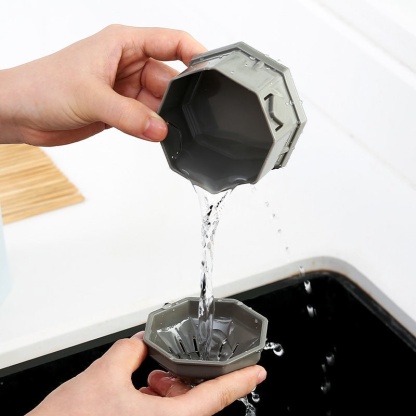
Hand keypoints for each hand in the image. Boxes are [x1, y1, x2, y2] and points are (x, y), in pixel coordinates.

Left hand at [0, 25, 206, 145]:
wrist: (20, 112)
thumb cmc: (43, 86)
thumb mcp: (91, 97)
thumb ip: (130, 115)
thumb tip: (161, 129)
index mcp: (122, 43)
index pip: (170, 41)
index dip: (194, 53)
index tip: (212, 71)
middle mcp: (127, 64)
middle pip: (168, 76)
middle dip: (178, 96)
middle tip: (185, 114)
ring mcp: (124, 88)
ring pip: (158, 100)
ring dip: (163, 115)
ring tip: (165, 128)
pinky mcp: (120, 109)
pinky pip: (146, 117)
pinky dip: (152, 127)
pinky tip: (156, 134)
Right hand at [26, 331, 266, 415]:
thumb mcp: (102, 375)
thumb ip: (129, 351)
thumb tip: (140, 343)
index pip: (217, 397)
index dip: (241, 380)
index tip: (258, 371)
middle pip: (197, 403)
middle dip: (192, 379)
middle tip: (185, 362)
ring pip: (179, 410)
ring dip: (172, 389)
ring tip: (156, 373)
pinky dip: (158, 400)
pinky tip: (144, 387)